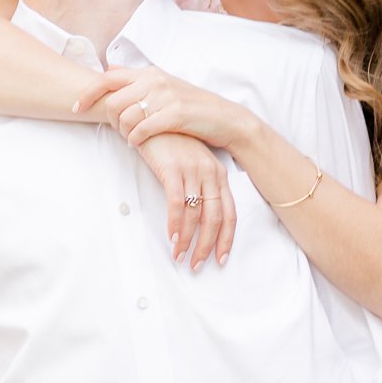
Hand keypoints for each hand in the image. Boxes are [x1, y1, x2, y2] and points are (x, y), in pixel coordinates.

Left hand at [76, 67, 249, 151]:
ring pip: (126, 117)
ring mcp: (166, 96)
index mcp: (150, 73)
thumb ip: (138, 80)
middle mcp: (156, 80)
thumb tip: (110, 68)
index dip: (88, 93)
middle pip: (113, 101)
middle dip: (110, 120)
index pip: (107, 78)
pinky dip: (135, 139)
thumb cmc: (193, 107)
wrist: (226, 119)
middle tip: (119, 131)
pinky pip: (142, 129)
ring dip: (124, 132)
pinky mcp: (175, 114)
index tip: (77, 108)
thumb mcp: (165, 86)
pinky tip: (138, 143)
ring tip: (132, 138)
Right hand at [134, 133, 235, 268]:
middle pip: (215, 218)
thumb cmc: (171, 143)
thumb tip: (198, 216)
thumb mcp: (192, 164)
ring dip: (188, 240)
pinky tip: (172, 238)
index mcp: (218, 175)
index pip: (228, 213)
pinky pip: (177, 203)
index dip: (226, 238)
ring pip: (196, 214)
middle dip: (208, 245)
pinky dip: (175, 224)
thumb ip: (198, 186)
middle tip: (199, 265)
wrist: (153, 117)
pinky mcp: (173, 169)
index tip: (221, 258)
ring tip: (180, 257)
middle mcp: (210, 174)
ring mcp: (192, 171)